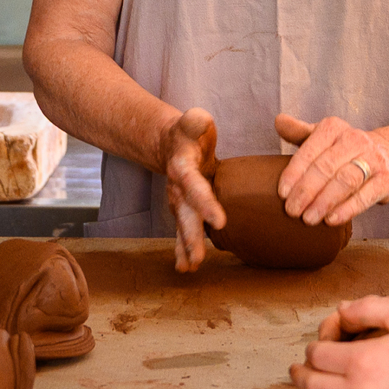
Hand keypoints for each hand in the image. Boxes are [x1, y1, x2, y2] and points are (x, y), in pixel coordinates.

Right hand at [160, 108, 221, 272]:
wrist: (169, 144)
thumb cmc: (189, 133)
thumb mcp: (193, 122)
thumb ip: (195, 122)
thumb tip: (200, 119)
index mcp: (182, 167)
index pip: (195, 186)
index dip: (206, 203)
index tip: (219, 221)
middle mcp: (177, 188)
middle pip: (185, 214)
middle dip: (191, 236)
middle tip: (199, 257)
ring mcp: (178, 201)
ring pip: (182, 227)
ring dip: (186, 247)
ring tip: (191, 268)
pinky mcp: (183, 210)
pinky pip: (181, 231)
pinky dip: (182, 250)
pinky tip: (186, 269)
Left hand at [275, 113, 388, 226]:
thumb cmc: (347, 150)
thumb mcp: (325, 137)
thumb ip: (300, 132)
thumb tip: (278, 121)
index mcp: (334, 128)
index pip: (310, 150)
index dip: (294, 173)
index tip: (282, 194)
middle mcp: (355, 139)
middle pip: (325, 167)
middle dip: (306, 191)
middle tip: (291, 211)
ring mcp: (373, 158)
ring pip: (344, 181)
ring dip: (323, 202)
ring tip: (308, 219)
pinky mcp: (387, 178)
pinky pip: (365, 195)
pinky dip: (347, 209)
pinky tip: (331, 220)